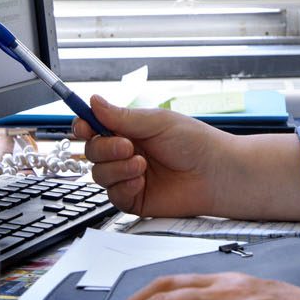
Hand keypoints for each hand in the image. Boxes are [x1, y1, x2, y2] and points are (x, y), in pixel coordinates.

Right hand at [75, 98, 232, 217]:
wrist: (216, 173)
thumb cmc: (195, 143)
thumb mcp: (157, 122)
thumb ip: (122, 116)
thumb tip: (93, 101)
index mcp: (129, 130)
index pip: (94, 127)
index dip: (84, 126)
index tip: (84, 127)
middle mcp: (126, 153)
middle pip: (92, 151)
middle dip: (104, 148)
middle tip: (128, 146)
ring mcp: (128, 176)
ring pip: (99, 174)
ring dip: (117, 168)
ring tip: (142, 165)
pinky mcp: (134, 199)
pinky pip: (113, 196)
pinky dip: (124, 187)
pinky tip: (142, 181)